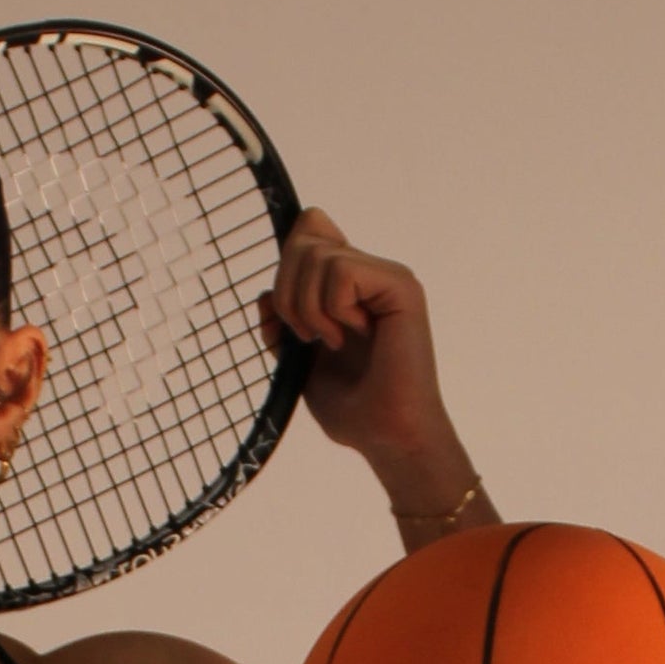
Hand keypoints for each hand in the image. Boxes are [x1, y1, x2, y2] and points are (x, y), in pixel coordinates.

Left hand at [269, 207, 463, 494]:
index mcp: (347, 285)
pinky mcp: (400, 287)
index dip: (287, 264)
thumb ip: (281, 322)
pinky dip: (334, 308)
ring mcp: (386, 277)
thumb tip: (264, 297)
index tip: (292, 319)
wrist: (385, 436)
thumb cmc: (352, 406)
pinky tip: (351, 335)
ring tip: (331, 341)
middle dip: (288, 291)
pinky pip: (342, 270)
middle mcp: (369, 273)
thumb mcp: (297, 360)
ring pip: (318, 253)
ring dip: (309, 306)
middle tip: (309, 336)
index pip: (310, 227)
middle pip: (306, 234)